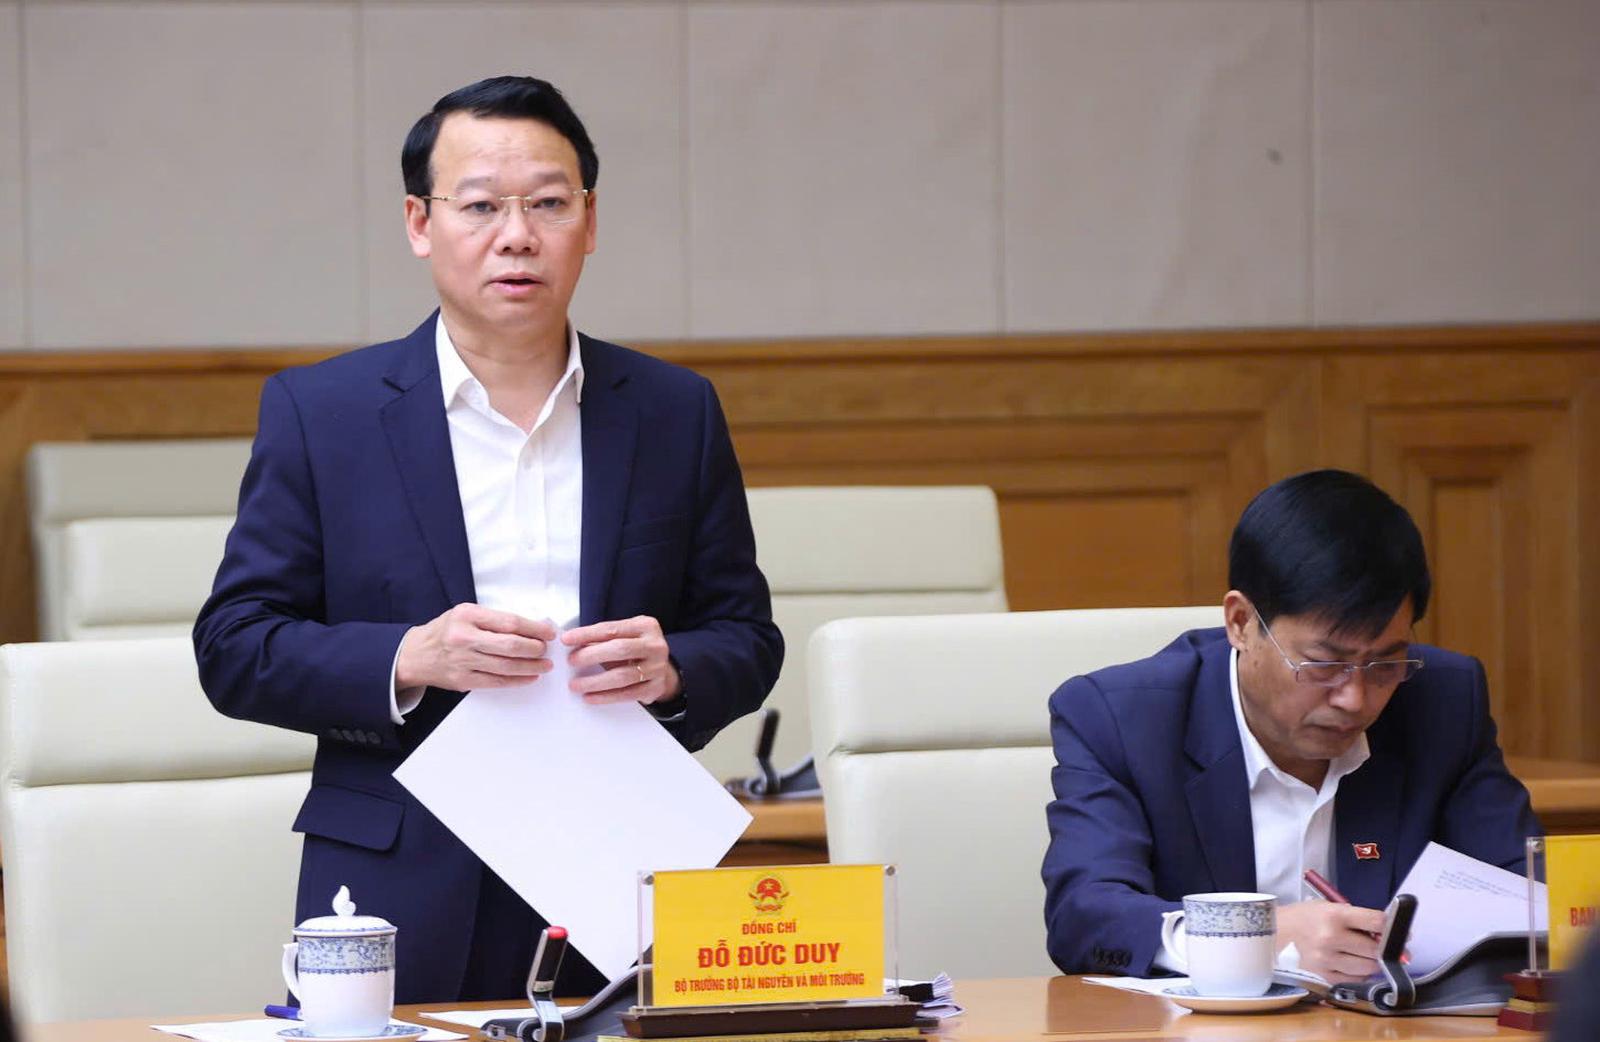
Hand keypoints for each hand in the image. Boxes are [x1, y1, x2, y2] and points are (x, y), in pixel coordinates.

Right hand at [395, 604, 555, 691]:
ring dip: (531, 666)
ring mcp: (463, 661)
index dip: (534, 628)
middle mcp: (464, 638)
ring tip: (545, 665)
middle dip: (535, 648)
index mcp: (467, 615)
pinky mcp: (463, 680)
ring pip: (506, 666)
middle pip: (510, 645)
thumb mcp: (466, 614)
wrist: (416, 654)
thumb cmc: (446, 631)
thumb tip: (533, 627)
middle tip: (546, 650)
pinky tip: (529, 676)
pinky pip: (496, 682)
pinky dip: (517, 680)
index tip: (549, 632)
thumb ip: (495, 619)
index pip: (509, 622)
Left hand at [562, 615, 680, 705]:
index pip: (612, 629)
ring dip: (595, 681)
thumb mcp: (625, 636)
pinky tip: (590, 697)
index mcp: (646, 626)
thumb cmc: (636, 649)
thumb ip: (603, 638)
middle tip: (572, 661)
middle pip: (620, 649)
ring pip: (623, 676)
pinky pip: (627, 694)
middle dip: (592, 655)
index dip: (587, 634)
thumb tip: (573, 645)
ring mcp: (657, 668)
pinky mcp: (655, 688)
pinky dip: (606, 697)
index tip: (567, 639)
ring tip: (576, 685)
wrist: (661, 668)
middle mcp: (655, 646)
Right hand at [1276, 900, 1385, 982]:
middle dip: (1383, 948)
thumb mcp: (1328, 908)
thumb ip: (1356, 919)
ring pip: (1369, 968)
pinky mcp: (1323, 977)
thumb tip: (1386, 934)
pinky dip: (1359, 973)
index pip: (1376, 921)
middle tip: (1384, 945)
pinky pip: (1355, 979)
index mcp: (1333, 915)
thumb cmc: (1304, 918)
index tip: (1399, 931)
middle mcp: (1330, 938)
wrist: (1272, 934)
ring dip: (1372, 962)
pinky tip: (1351, 963)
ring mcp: (1327, 960)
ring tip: (1364, 954)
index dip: (1392, 926)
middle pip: (1376, 949)